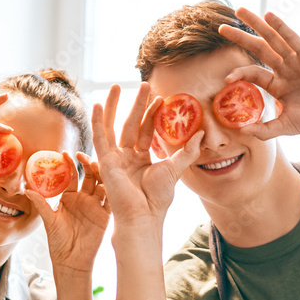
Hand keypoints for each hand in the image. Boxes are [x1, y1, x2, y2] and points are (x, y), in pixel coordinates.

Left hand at [26, 153, 110, 274]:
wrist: (71, 261)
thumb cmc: (58, 242)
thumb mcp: (48, 221)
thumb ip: (41, 204)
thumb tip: (27, 189)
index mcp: (69, 197)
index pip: (72, 175)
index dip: (70, 163)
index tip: (65, 153)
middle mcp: (83, 199)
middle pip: (89, 175)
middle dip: (88, 163)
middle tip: (82, 155)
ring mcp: (95, 206)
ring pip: (102, 184)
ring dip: (101, 173)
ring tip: (96, 165)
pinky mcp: (105, 215)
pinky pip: (110, 200)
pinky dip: (112, 189)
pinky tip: (110, 180)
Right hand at [91, 83, 201, 231]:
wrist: (144, 215)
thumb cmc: (158, 199)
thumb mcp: (175, 169)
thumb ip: (187, 151)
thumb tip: (202, 132)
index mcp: (141, 160)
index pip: (146, 131)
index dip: (153, 114)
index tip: (161, 97)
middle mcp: (126, 157)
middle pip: (131, 124)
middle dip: (137, 104)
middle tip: (145, 84)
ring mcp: (114, 159)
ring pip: (113, 126)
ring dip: (115, 106)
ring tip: (117, 85)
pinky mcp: (105, 162)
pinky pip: (100, 138)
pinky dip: (98, 121)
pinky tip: (98, 104)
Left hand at [219, 8, 299, 138]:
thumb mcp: (286, 127)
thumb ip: (264, 130)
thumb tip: (242, 132)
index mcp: (278, 85)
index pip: (253, 73)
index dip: (239, 72)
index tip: (226, 78)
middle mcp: (285, 69)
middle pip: (258, 49)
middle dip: (240, 37)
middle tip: (221, 28)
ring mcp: (296, 60)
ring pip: (272, 39)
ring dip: (256, 24)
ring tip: (239, 10)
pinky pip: (291, 37)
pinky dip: (280, 26)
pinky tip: (268, 15)